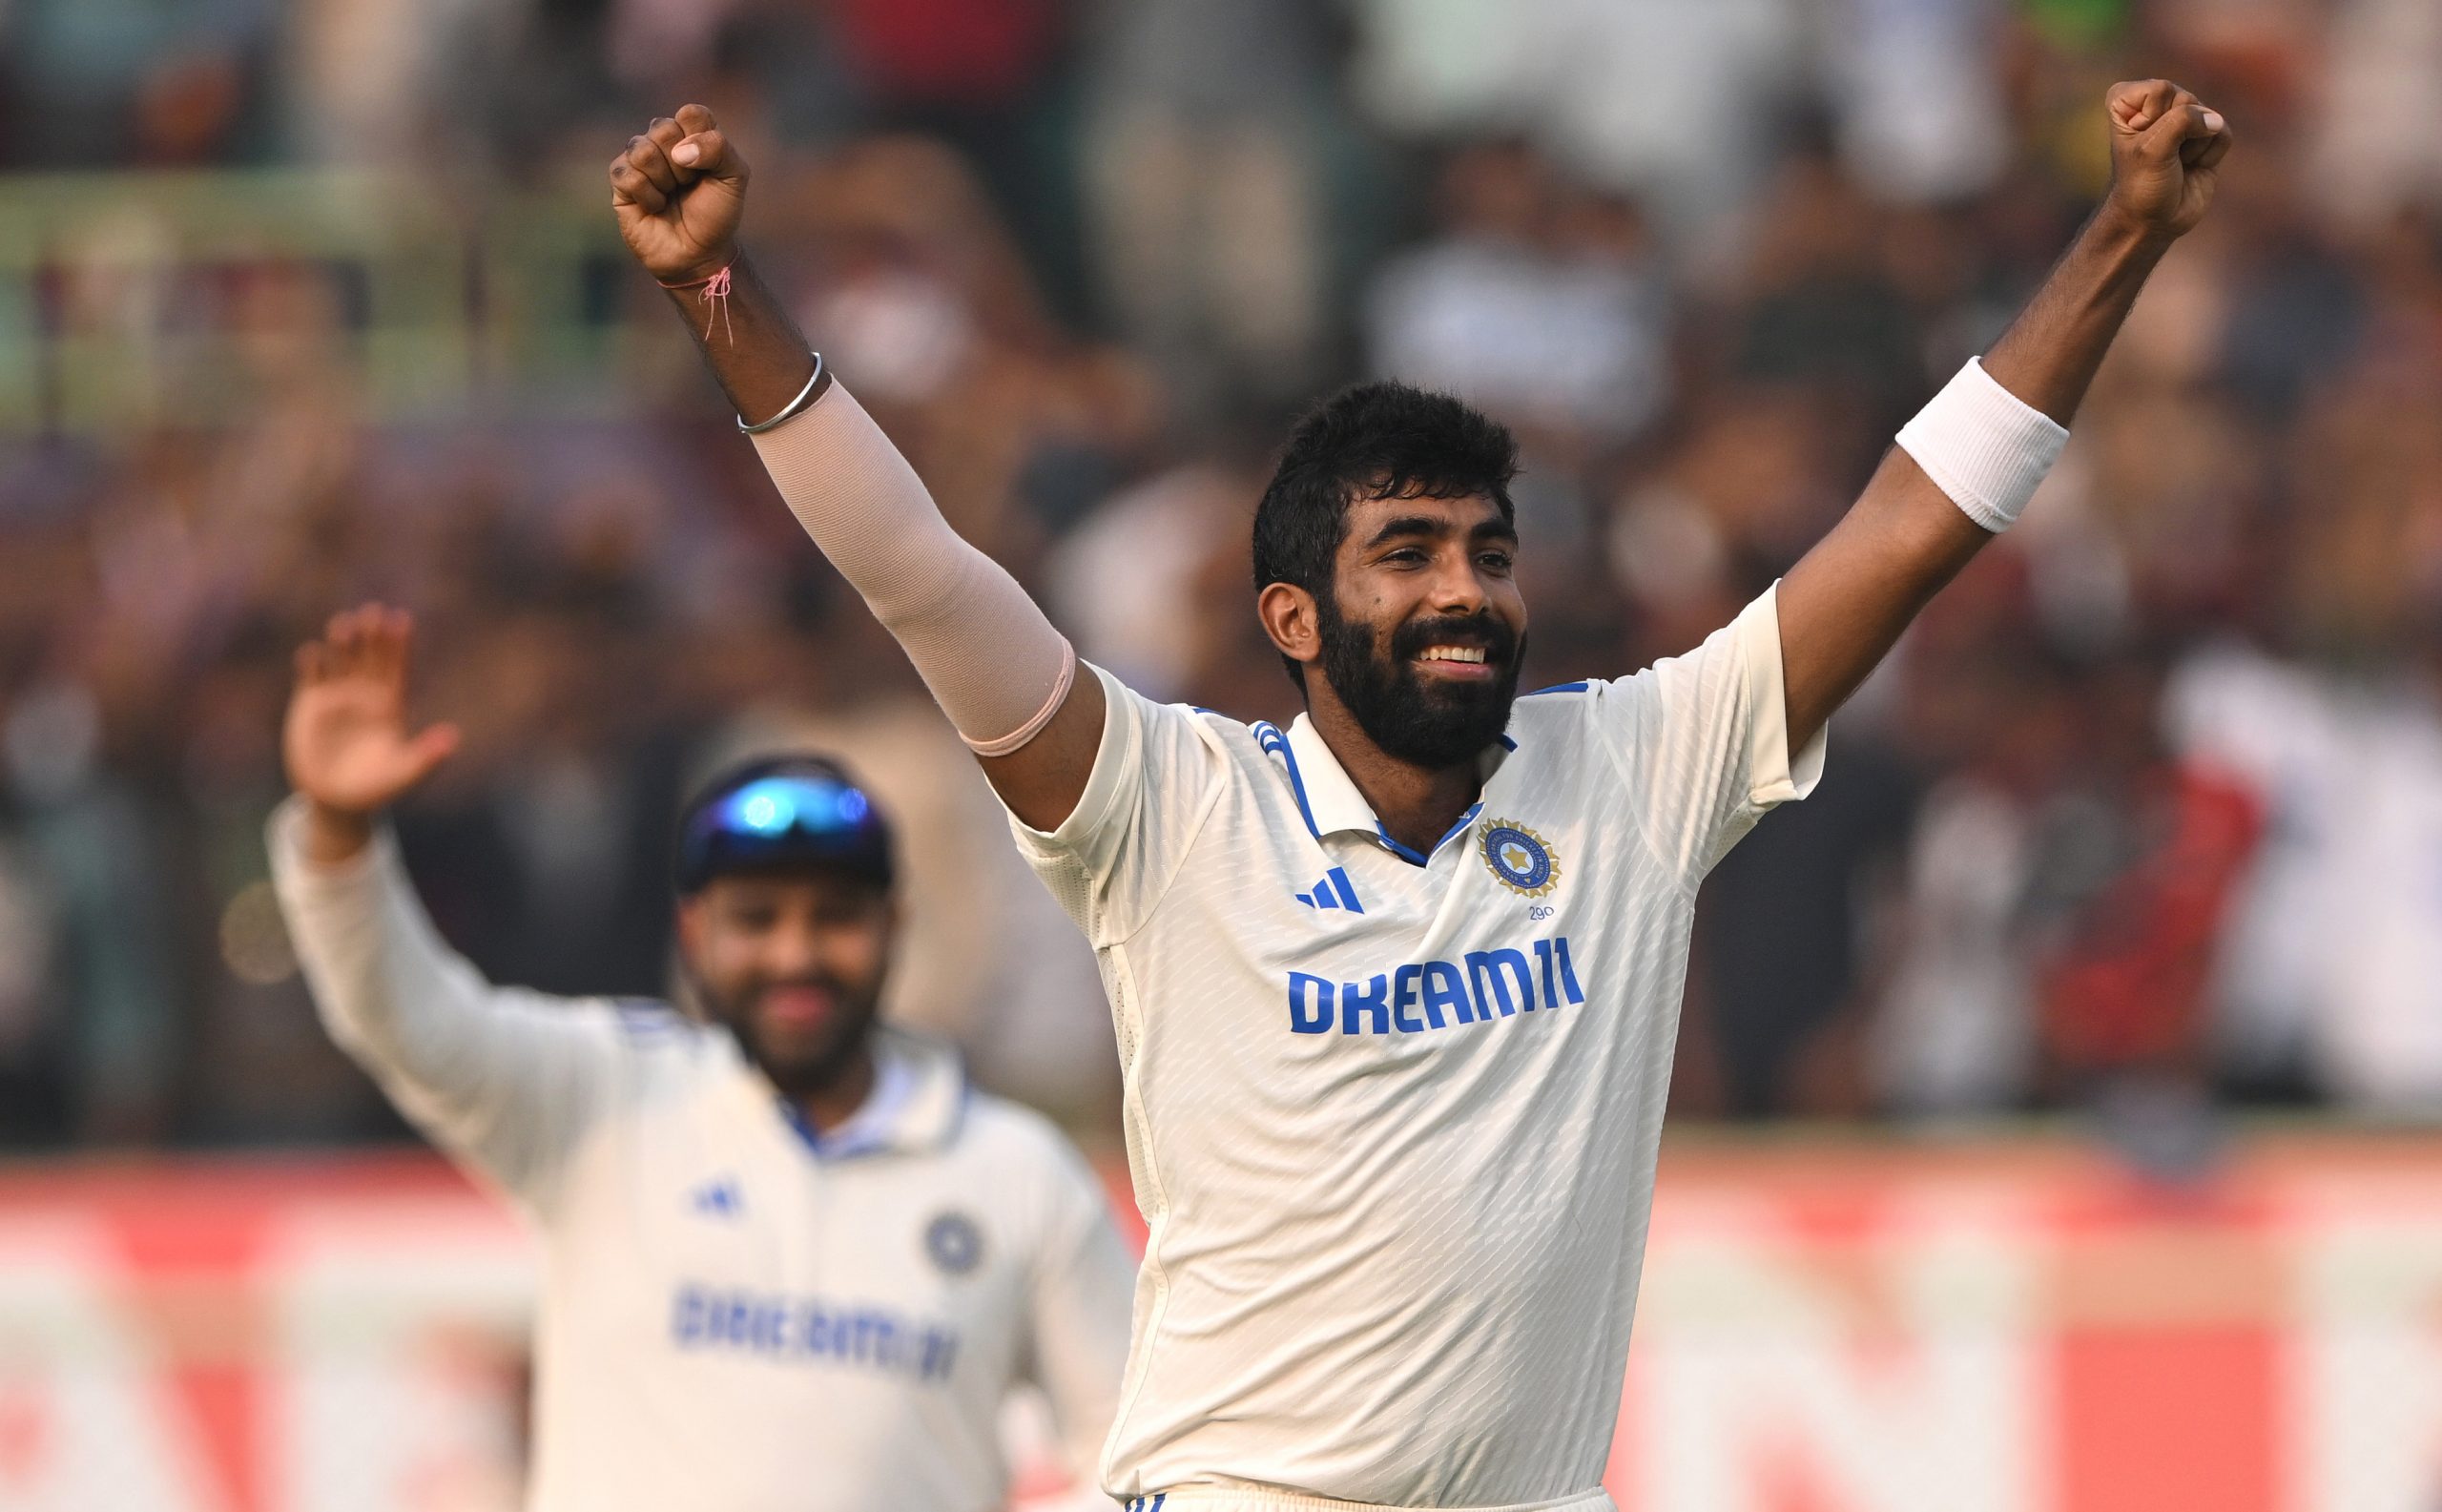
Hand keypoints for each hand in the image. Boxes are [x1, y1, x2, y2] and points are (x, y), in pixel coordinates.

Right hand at [283, 606, 459, 842]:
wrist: (336, 799)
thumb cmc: (376, 787)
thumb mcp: (404, 774)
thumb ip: (426, 757)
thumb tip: (452, 739)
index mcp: (392, 704)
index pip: (398, 667)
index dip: (399, 644)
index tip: (401, 620)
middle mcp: (366, 694)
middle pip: (371, 655)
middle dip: (372, 633)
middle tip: (372, 611)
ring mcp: (338, 696)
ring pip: (342, 658)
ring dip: (343, 641)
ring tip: (343, 625)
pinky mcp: (310, 704)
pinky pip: (312, 675)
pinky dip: (313, 662)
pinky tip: (313, 654)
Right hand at [610, 103, 747, 284]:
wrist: (698, 254)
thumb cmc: (716, 214)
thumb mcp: (734, 178)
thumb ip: (718, 149)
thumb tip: (679, 152)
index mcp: (693, 133)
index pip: (691, 113)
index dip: (700, 139)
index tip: (709, 166)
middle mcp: (664, 141)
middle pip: (662, 128)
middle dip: (683, 165)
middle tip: (689, 185)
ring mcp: (640, 159)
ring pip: (641, 149)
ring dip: (664, 180)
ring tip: (671, 195)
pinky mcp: (621, 180)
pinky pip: (626, 173)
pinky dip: (648, 195)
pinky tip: (655, 206)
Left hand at [2102, 79, 2232, 241]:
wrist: (2154, 222)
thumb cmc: (2141, 185)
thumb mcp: (2151, 149)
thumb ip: (2182, 121)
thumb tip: (2215, 119)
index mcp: (2128, 101)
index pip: (2160, 88)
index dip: (2154, 118)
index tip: (2139, 144)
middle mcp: (2157, 104)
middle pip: (2187, 99)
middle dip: (2177, 134)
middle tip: (2161, 158)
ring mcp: (2184, 119)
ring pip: (2207, 115)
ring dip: (2193, 146)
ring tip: (2176, 164)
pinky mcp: (2207, 137)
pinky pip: (2223, 133)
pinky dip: (2210, 154)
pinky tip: (2193, 167)